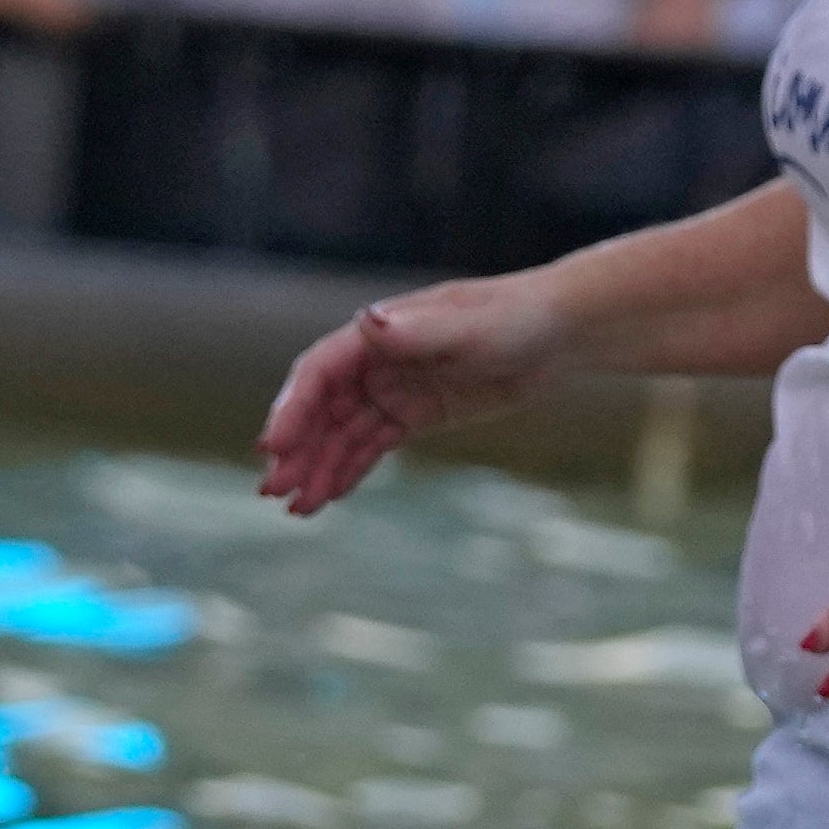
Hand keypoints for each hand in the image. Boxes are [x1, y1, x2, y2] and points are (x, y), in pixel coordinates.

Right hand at [259, 275, 568, 515]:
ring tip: (296, 509)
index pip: (319, 373)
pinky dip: (349, 470)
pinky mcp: (415, 414)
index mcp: (377, 334)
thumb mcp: (471, 328)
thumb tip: (368, 321)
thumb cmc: (514, 319)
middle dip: (296, 449)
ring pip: (343, 433)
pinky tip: (327, 497)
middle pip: (322, 408)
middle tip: (272, 491)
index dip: (292, 408)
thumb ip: (420, 331)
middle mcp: (374, 360)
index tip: (273, 446)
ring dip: (317, 467)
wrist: (556, 333)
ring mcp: (393, 389)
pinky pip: (372, 445)